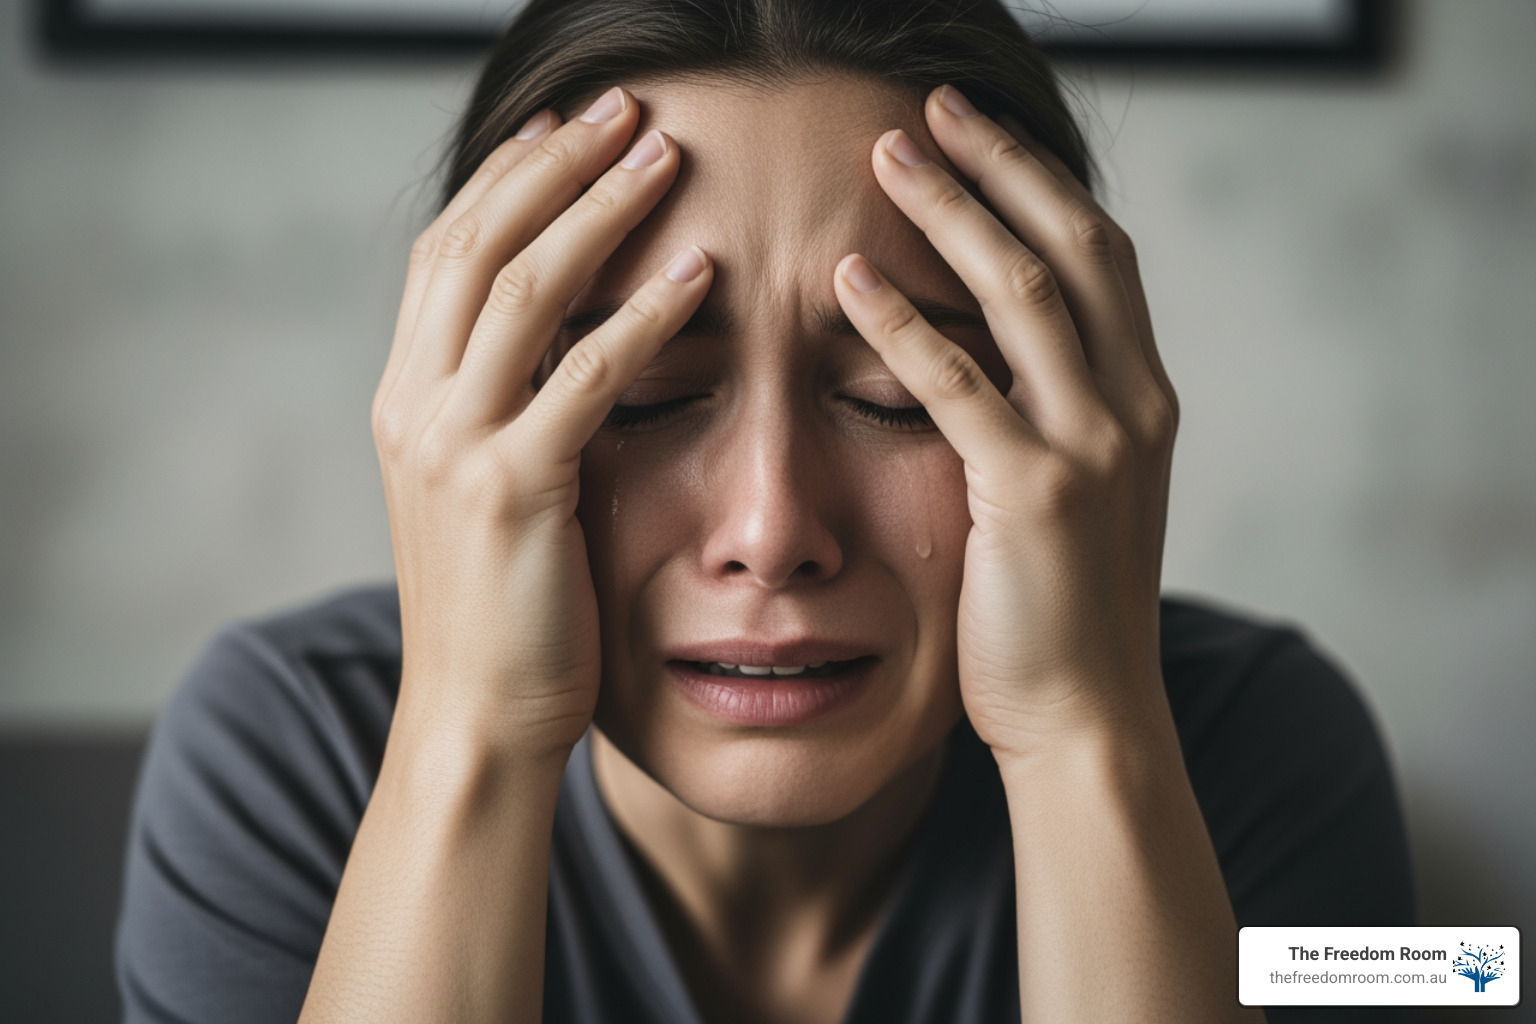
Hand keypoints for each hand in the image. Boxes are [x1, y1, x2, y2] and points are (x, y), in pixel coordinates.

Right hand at [371, 88, 712, 759]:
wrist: (476, 718)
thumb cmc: (502, 610)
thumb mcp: (481, 491)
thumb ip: (504, 409)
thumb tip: (566, 340)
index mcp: (405, 398)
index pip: (446, 252)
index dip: (507, 178)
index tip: (568, 128)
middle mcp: (414, 405)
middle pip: (479, 242)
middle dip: (554, 163)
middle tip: (626, 107)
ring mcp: (454, 444)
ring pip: (525, 288)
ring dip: (599, 209)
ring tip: (664, 154)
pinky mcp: (512, 489)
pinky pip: (586, 377)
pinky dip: (644, 316)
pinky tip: (699, 276)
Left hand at [833, 85, 1178, 757]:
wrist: (1088, 719)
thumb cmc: (1063, 616)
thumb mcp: (1079, 498)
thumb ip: (1053, 420)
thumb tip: (992, 358)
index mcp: (1142, 400)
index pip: (1096, 256)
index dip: (1038, 183)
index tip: (975, 135)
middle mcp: (1132, 406)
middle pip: (1070, 244)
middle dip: (999, 166)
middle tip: (926, 109)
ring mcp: (1093, 445)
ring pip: (1020, 291)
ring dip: (950, 212)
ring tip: (884, 156)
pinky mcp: (1034, 493)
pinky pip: (958, 384)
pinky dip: (899, 323)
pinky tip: (845, 282)